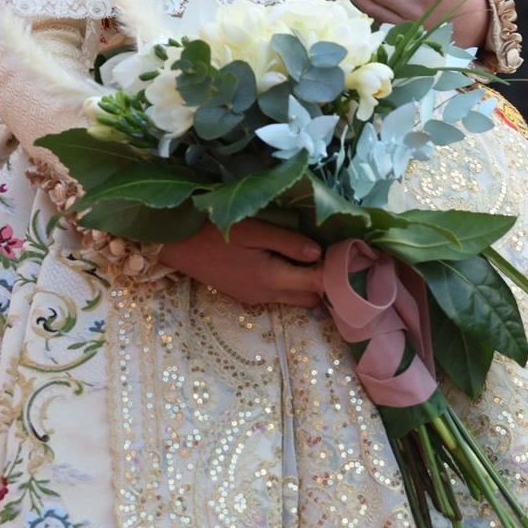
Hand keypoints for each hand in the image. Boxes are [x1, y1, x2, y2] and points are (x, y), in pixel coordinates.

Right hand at [157, 218, 322, 307]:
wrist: (177, 246)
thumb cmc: (214, 232)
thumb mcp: (253, 229)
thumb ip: (287, 242)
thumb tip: (319, 254)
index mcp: (270, 279)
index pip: (317, 285)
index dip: (336, 274)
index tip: (350, 256)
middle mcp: (266, 295)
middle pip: (310, 298)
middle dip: (326, 281)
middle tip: (335, 254)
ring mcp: (255, 298)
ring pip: (296, 298)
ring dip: (308, 282)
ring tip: (315, 255)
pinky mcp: (247, 295)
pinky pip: (280, 294)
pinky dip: (292, 281)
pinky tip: (290, 260)